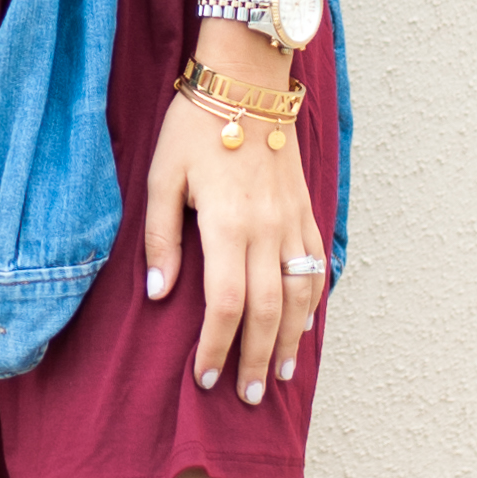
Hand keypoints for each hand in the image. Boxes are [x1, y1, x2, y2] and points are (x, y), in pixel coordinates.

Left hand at [141, 84, 327, 404]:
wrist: (247, 82)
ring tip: (277, 373)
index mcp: (228, 224)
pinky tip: (304, 326)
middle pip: (268, 311)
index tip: (205, 376)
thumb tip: (160, 295)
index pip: (226, 304)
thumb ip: (162, 239)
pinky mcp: (306, 210)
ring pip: (301, 295)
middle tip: (245, 395)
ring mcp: (292, 221)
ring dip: (290, 340)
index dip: (217, 346)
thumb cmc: (195, 127)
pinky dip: (313, 302)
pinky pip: (316, 265)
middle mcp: (267, 229)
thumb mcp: (162, 177)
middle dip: (255, 358)